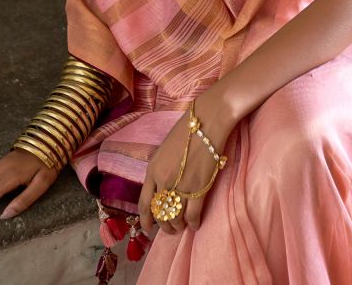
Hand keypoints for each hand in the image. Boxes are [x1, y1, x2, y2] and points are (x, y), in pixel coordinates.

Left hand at [138, 90, 236, 235]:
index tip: (147, 228)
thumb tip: (163, 189)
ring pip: (175, 218)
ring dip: (178, 225)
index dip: (145, 219)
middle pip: (160, 213)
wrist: (207, 122)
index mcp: (152, 170)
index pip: (144, 203)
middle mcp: (163, 182)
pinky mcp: (199, 190)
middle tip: (170, 228)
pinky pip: (192, 216)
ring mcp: (180, 187)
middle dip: (164, 225)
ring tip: (182, 226)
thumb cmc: (186, 130)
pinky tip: (195, 224)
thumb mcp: (164, 150)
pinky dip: (193, 223)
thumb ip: (160, 170)